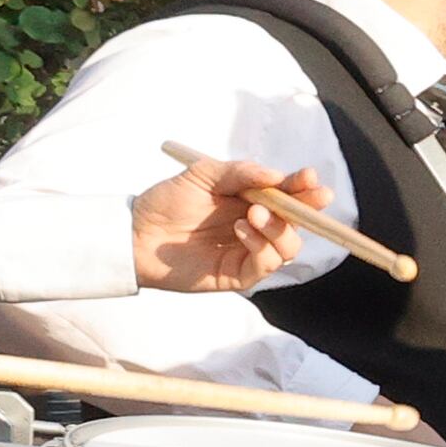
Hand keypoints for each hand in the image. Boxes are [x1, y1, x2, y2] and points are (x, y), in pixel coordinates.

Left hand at [127, 156, 327, 292]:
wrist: (134, 233)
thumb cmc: (166, 203)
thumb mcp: (203, 175)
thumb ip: (240, 172)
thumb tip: (277, 175)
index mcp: (252, 202)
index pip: (289, 196)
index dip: (304, 189)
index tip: (311, 178)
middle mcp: (257, 228)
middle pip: (299, 223)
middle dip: (307, 209)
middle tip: (306, 195)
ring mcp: (249, 252)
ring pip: (290, 246)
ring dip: (279, 228)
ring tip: (253, 213)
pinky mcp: (239, 274)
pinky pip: (267, 264)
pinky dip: (262, 247)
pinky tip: (241, 229)